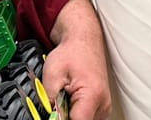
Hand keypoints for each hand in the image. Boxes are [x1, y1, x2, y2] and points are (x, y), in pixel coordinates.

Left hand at [44, 0, 111, 119]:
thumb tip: (46, 116)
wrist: (83, 39)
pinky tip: (70, 99)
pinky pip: (86, 116)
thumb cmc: (72, 51)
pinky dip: (76, 112)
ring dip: (71, 114)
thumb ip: (48, 101)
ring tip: (64, 98)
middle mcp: (102, 104)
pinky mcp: (101, 106)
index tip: (53, 114)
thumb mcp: (52, 75)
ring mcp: (104, 106)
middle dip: (65, 117)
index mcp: (92, 96)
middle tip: (56, 102)